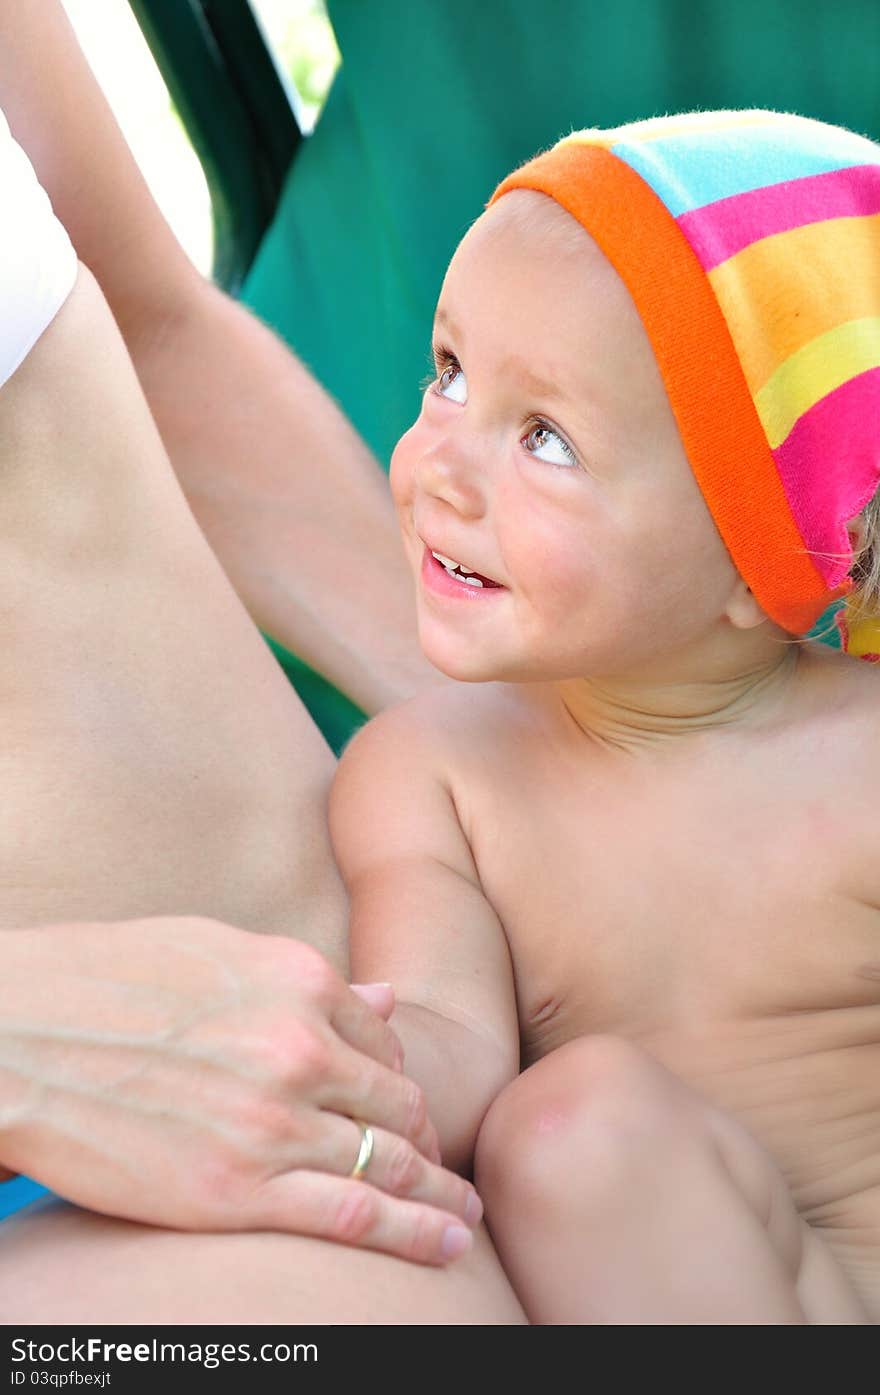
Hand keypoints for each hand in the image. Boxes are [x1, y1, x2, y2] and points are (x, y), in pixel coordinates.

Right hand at [0, 917, 480, 1263]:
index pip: (387, 1041)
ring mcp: (276, 1121)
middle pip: (401, 1103)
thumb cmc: (104, 982)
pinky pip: (353, 1215)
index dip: (400, 1080)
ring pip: (392, 1162)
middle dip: (425, 1139)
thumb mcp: (215, 950)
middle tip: (437, 1169)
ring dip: (438, 1194)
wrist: (18, 1037)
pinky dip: (413, 1235)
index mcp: (300, 981)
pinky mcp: (240, 1190)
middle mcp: (303, 1047)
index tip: (400, 1109)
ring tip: (463, 1218)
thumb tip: (384, 1000)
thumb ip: (307, 979)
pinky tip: (445, 1247)